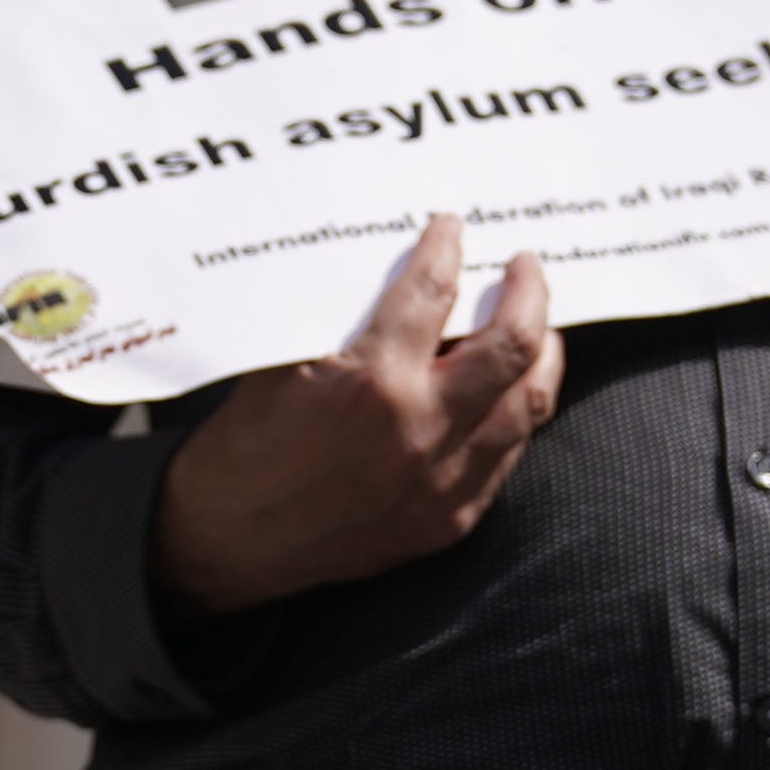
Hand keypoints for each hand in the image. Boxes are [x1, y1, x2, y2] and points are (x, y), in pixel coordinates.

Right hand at [148, 213, 561, 616]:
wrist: (227, 540)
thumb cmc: (245, 446)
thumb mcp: (283, 360)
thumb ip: (344, 317)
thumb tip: (391, 271)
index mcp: (373, 379)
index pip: (434, 290)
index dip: (448, 248)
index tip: (452, 229)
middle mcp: (421, 429)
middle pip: (512, 344)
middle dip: (528, 292)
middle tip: (524, 267)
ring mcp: (442, 480)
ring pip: (529, 404)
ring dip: (542, 355)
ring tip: (539, 329)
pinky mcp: (448, 518)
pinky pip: (509, 457)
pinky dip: (517, 415)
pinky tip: (512, 395)